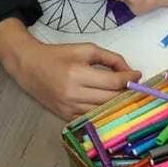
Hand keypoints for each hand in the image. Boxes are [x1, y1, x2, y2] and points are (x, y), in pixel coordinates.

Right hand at [0, 19, 137, 118]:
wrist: (29, 66)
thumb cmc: (59, 55)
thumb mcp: (85, 49)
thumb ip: (110, 58)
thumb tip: (130, 72)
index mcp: (77, 73)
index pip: (113, 82)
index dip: (130, 79)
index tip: (138, 75)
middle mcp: (73, 94)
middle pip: (111, 99)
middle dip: (126, 92)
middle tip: (133, 86)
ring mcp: (69, 108)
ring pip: (103, 111)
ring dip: (117, 103)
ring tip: (124, 94)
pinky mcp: (65, 116)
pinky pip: (92, 117)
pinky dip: (103, 111)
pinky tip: (109, 103)